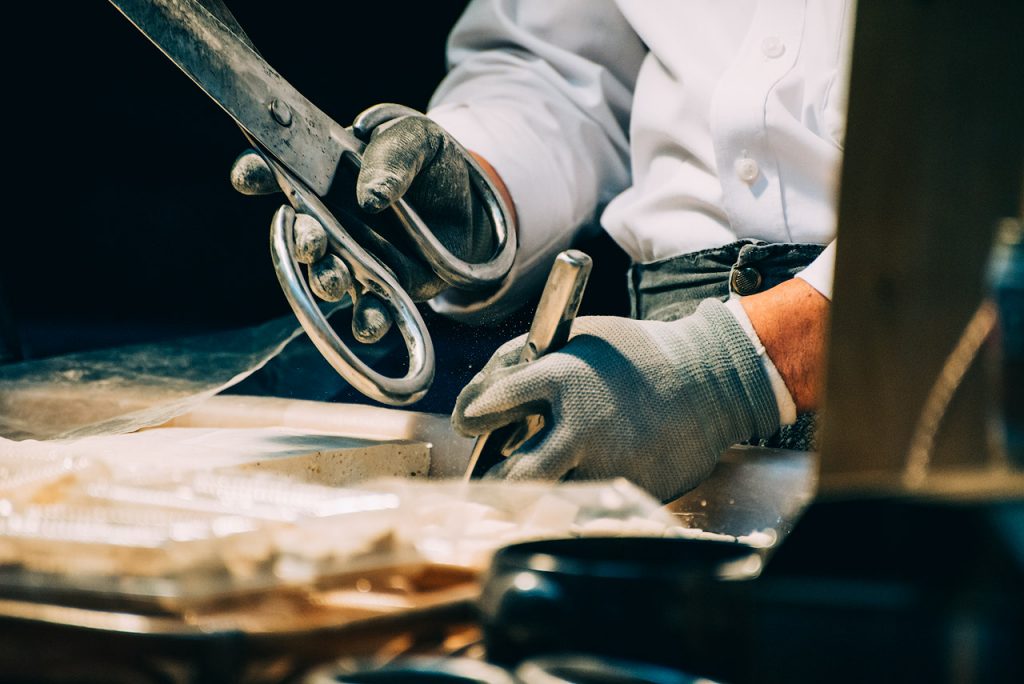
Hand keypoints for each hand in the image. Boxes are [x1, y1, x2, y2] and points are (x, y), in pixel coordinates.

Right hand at [230, 105, 499, 302]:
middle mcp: (329, 222)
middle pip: (301, 233)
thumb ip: (393, 153)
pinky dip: (366, 323)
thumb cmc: (431, 164)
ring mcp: (353, 259)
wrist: (471, 206)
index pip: (277, 172)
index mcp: (324, 175)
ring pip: (327, 276)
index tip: (250, 175)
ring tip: (336, 279)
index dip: (256, 173)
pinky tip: (369, 325)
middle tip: (312, 239)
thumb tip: (373, 198)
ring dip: (326, 280)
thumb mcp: (418, 137)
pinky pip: (367, 313)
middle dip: (301, 239)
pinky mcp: (383, 289)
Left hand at [453, 299, 781, 500]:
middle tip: (491, 476)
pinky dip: (574, 504)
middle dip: (496, 479)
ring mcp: (608, 465)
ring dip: (534, 497)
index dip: (474, 414)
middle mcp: (580, 428)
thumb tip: (478, 401)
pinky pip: (586, 511)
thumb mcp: (576, 338)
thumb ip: (523, 362)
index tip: (471, 421)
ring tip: (528, 488)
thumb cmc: (634, 356)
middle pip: (514, 475)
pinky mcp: (632, 492)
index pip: (492, 402)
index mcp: (562, 378)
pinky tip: (574, 487)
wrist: (709, 380)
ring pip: (548, 501)